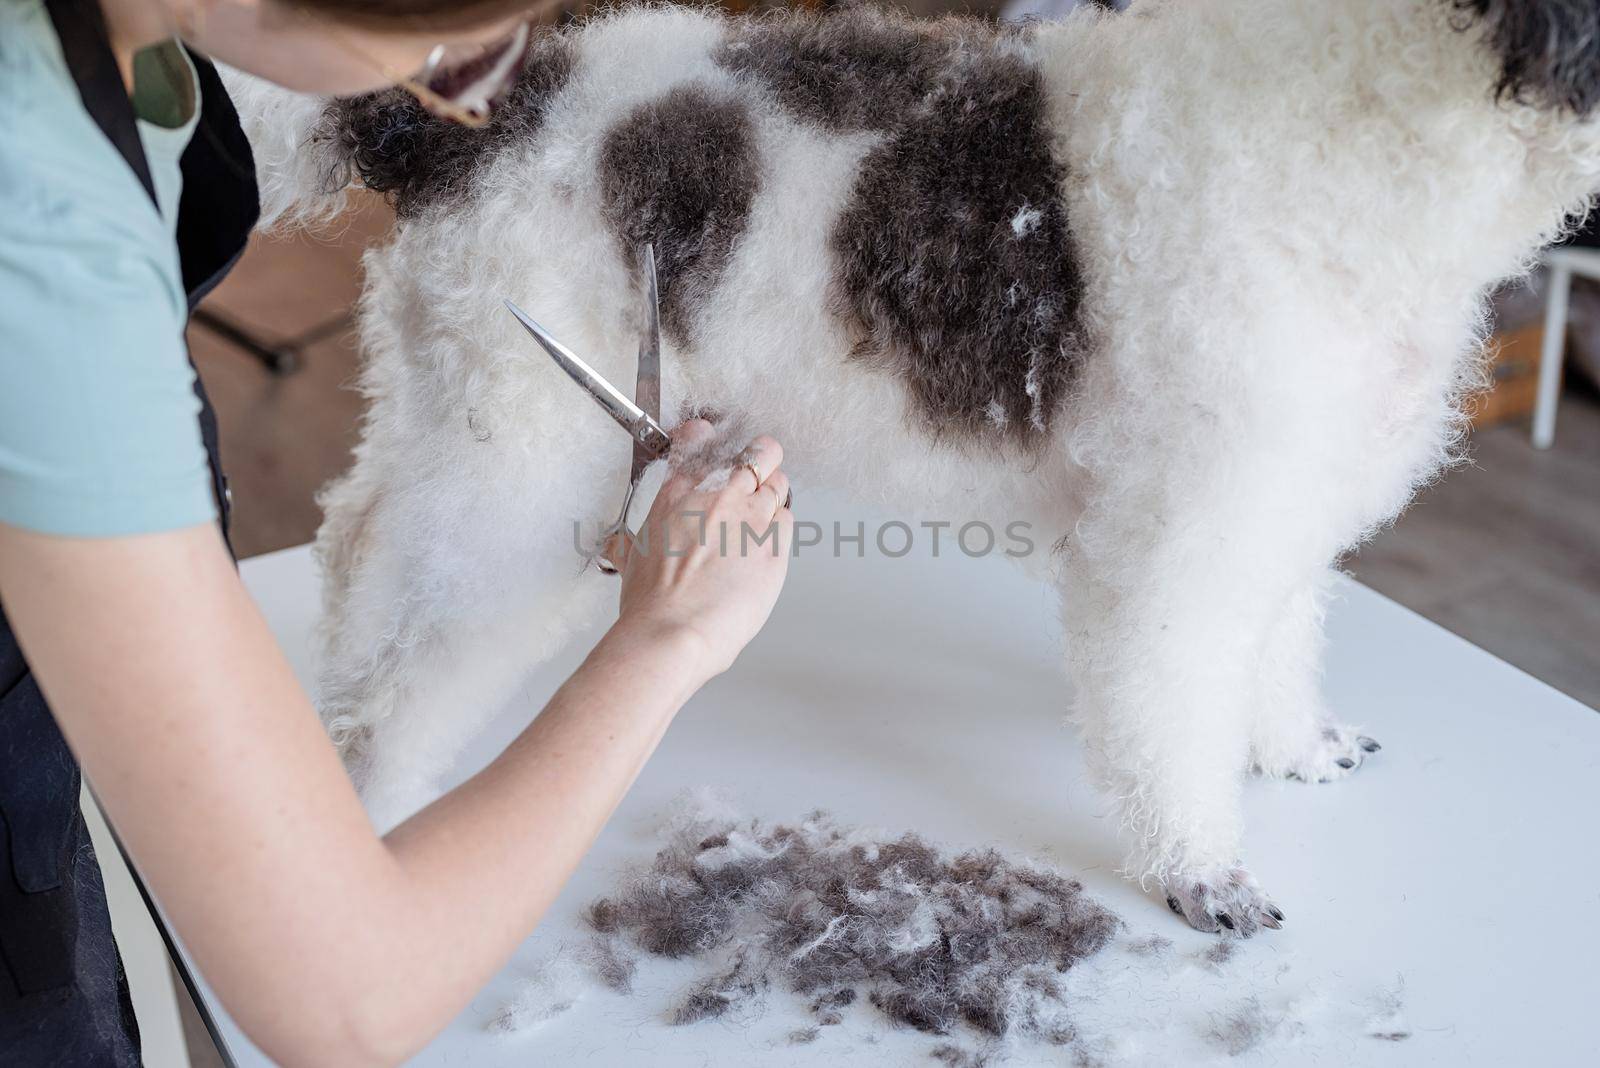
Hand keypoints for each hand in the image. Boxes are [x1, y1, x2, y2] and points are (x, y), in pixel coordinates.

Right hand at [610, 419, 792, 680]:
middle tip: (762, 467)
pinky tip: (769, 543)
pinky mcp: (774, 544)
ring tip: (768, 511)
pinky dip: (781, 526)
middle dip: (762, 458)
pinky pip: (788, 520)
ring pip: (778, 483)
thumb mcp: (631, 564)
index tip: (710, 436)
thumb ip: (629, 547)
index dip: (706, 436)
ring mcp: (749, 518)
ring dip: (776, 492)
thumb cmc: (651, 606)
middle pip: (755, 455)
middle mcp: (716, 498)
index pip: (695, 444)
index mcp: (676, 497)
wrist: (674, 632)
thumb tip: (618, 546)